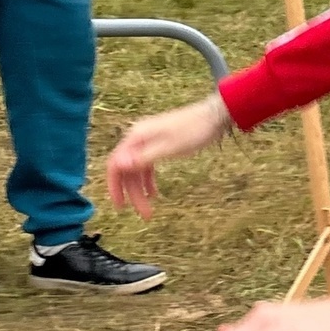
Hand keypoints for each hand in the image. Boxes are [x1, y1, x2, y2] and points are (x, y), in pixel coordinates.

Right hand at [106, 95, 230, 219]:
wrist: (214, 116)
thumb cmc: (194, 130)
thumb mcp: (169, 148)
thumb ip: (143, 157)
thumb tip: (117, 165)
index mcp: (136, 137)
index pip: (115, 165)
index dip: (114, 187)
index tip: (120, 207)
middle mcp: (138, 138)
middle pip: (128, 170)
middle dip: (134, 194)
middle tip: (145, 214)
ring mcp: (148, 141)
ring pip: (138, 170)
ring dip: (141, 190)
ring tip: (150, 210)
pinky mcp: (159, 144)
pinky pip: (148, 165)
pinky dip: (149, 180)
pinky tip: (154, 194)